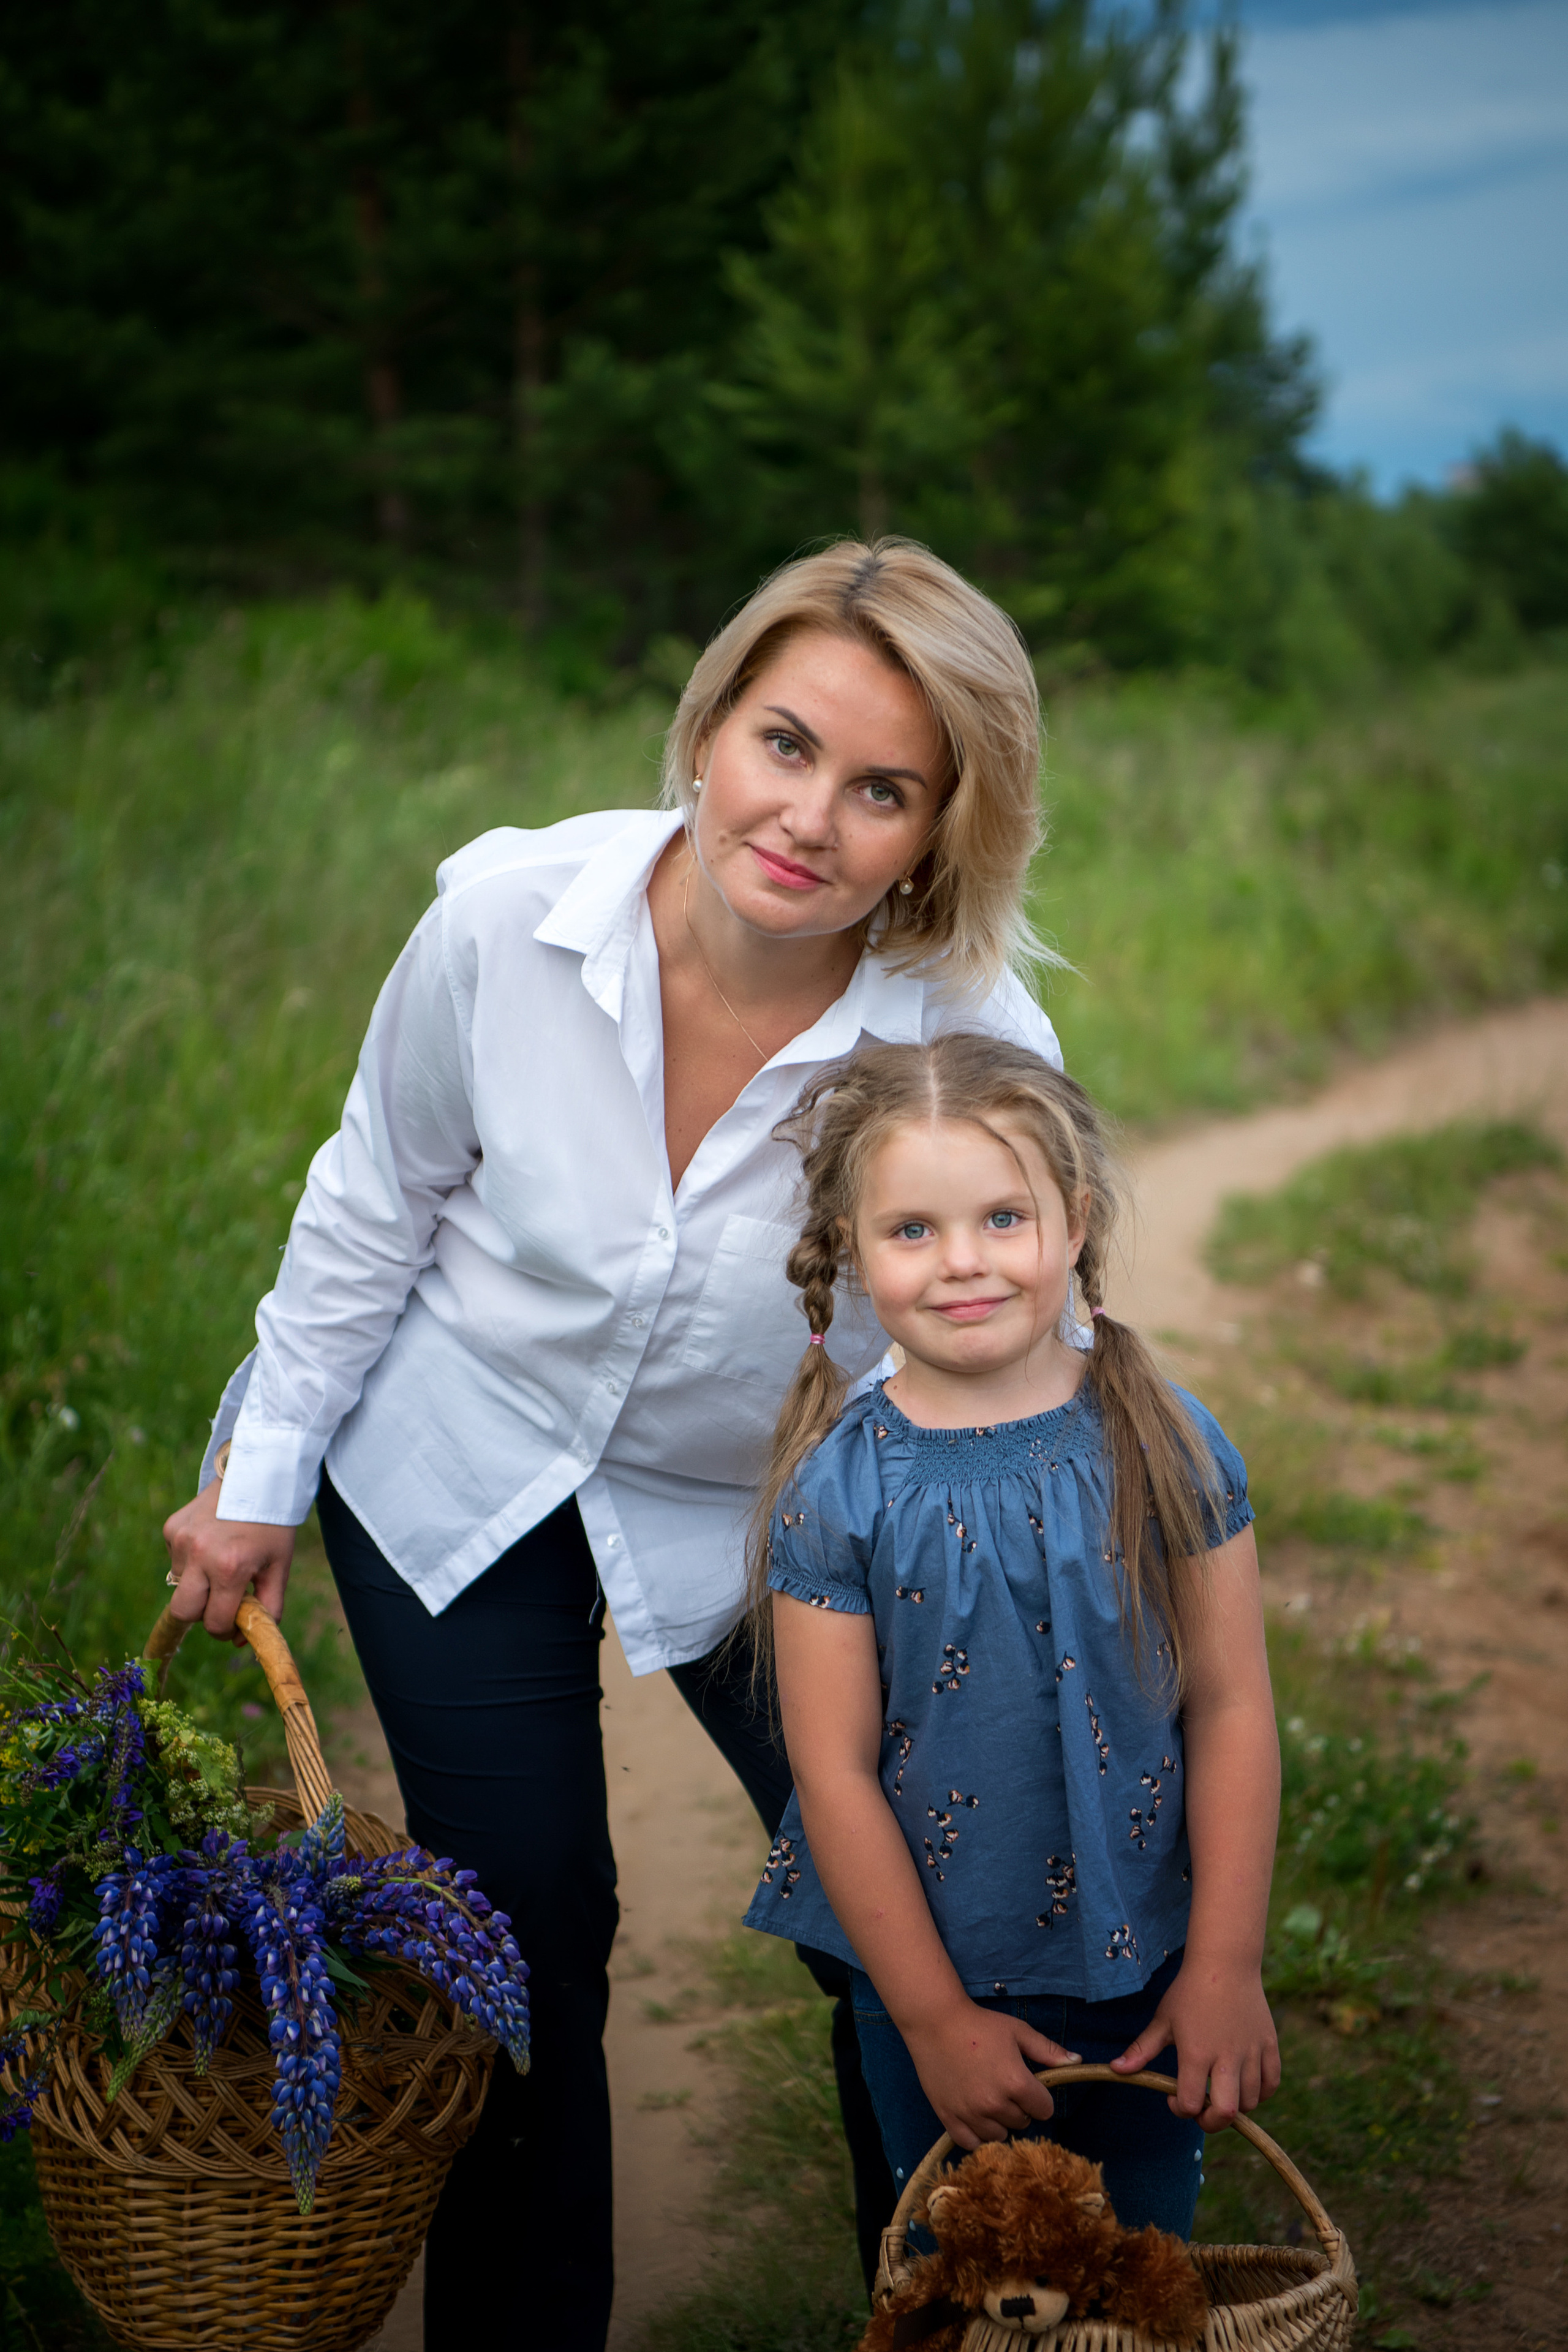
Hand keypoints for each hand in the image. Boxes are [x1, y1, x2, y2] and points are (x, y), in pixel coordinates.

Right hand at [162, 1479, 293, 1638]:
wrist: (259, 1474)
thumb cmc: (273, 1525)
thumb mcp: (279, 1567)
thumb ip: (267, 1609)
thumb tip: (242, 1642)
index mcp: (230, 1567)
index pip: (214, 1622)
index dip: (224, 1630)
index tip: (235, 1623)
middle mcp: (200, 1554)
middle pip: (182, 1612)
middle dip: (200, 1616)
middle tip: (220, 1602)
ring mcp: (181, 1539)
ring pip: (179, 1585)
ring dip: (198, 1584)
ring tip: (222, 1561)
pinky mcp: (171, 1527)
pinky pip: (176, 1560)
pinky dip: (191, 1560)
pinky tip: (212, 1542)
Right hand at [902, 1998, 1080, 2151]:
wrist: (935, 2022)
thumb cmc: (980, 2024)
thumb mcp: (1018, 2031)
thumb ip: (1048, 2051)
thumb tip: (1078, 2061)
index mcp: (1016, 2084)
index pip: (1044, 2110)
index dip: (1039, 2097)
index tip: (1028, 2085)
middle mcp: (995, 2104)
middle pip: (1022, 2123)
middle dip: (1018, 2107)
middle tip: (1003, 2085)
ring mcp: (970, 2114)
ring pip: (999, 2136)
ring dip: (998, 2121)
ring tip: (988, 2097)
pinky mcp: (949, 2118)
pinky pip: (972, 2144)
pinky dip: (976, 2134)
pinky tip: (974, 2115)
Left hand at [1111, 1953, 1279, 2129]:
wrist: (1225, 1962)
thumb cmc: (1189, 1991)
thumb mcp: (1163, 2019)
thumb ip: (1142, 2049)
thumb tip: (1115, 2069)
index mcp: (1196, 2053)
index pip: (1189, 2103)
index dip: (1179, 2109)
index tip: (1173, 2098)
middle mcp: (1226, 2056)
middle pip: (1226, 2113)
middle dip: (1211, 2122)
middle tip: (1201, 2109)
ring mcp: (1251, 2051)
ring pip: (1250, 2101)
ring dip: (1235, 2106)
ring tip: (1220, 2090)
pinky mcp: (1269, 2044)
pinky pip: (1271, 2084)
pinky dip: (1260, 2092)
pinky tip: (1244, 2084)